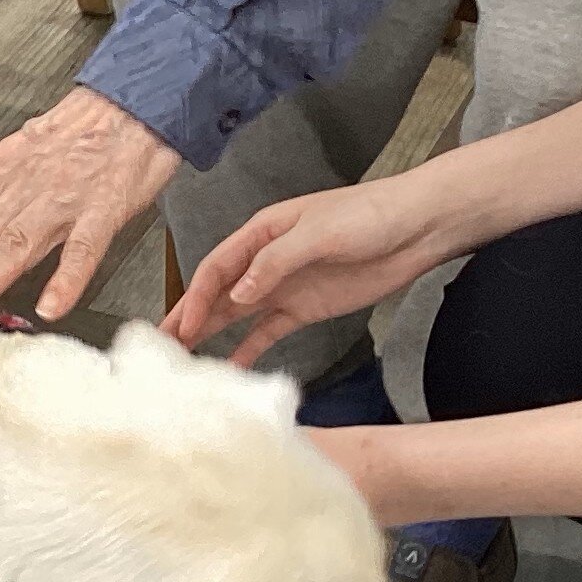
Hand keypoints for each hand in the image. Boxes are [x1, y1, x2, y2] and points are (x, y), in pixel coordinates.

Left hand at [0, 87, 180, 328]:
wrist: (139, 97)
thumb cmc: (96, 125)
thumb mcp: (39, 148)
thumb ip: (15, 186)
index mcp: (13, 170)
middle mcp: (30, 183)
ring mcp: (67, 195)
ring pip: (16, 246)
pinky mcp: (106, 204)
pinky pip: (83, 247)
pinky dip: (65, 278)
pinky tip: (51, 305)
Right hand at [163, 167, 460, 365]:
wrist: (417, 227)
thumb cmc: (370, 214)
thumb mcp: (319, 232)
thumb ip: (276, 261)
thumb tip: (240, 291)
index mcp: (264, 232)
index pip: (218, 266)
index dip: (196, 296)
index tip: (181, 325)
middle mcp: (267, 260)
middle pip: (219, 292)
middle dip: (190, 317)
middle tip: (164, 347)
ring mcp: (285, 286)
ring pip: (237, 314)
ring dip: (212, 334)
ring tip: (186, 360)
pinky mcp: (305, 308)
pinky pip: (268, 331)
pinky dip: (249, 349)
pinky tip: (233, 367)